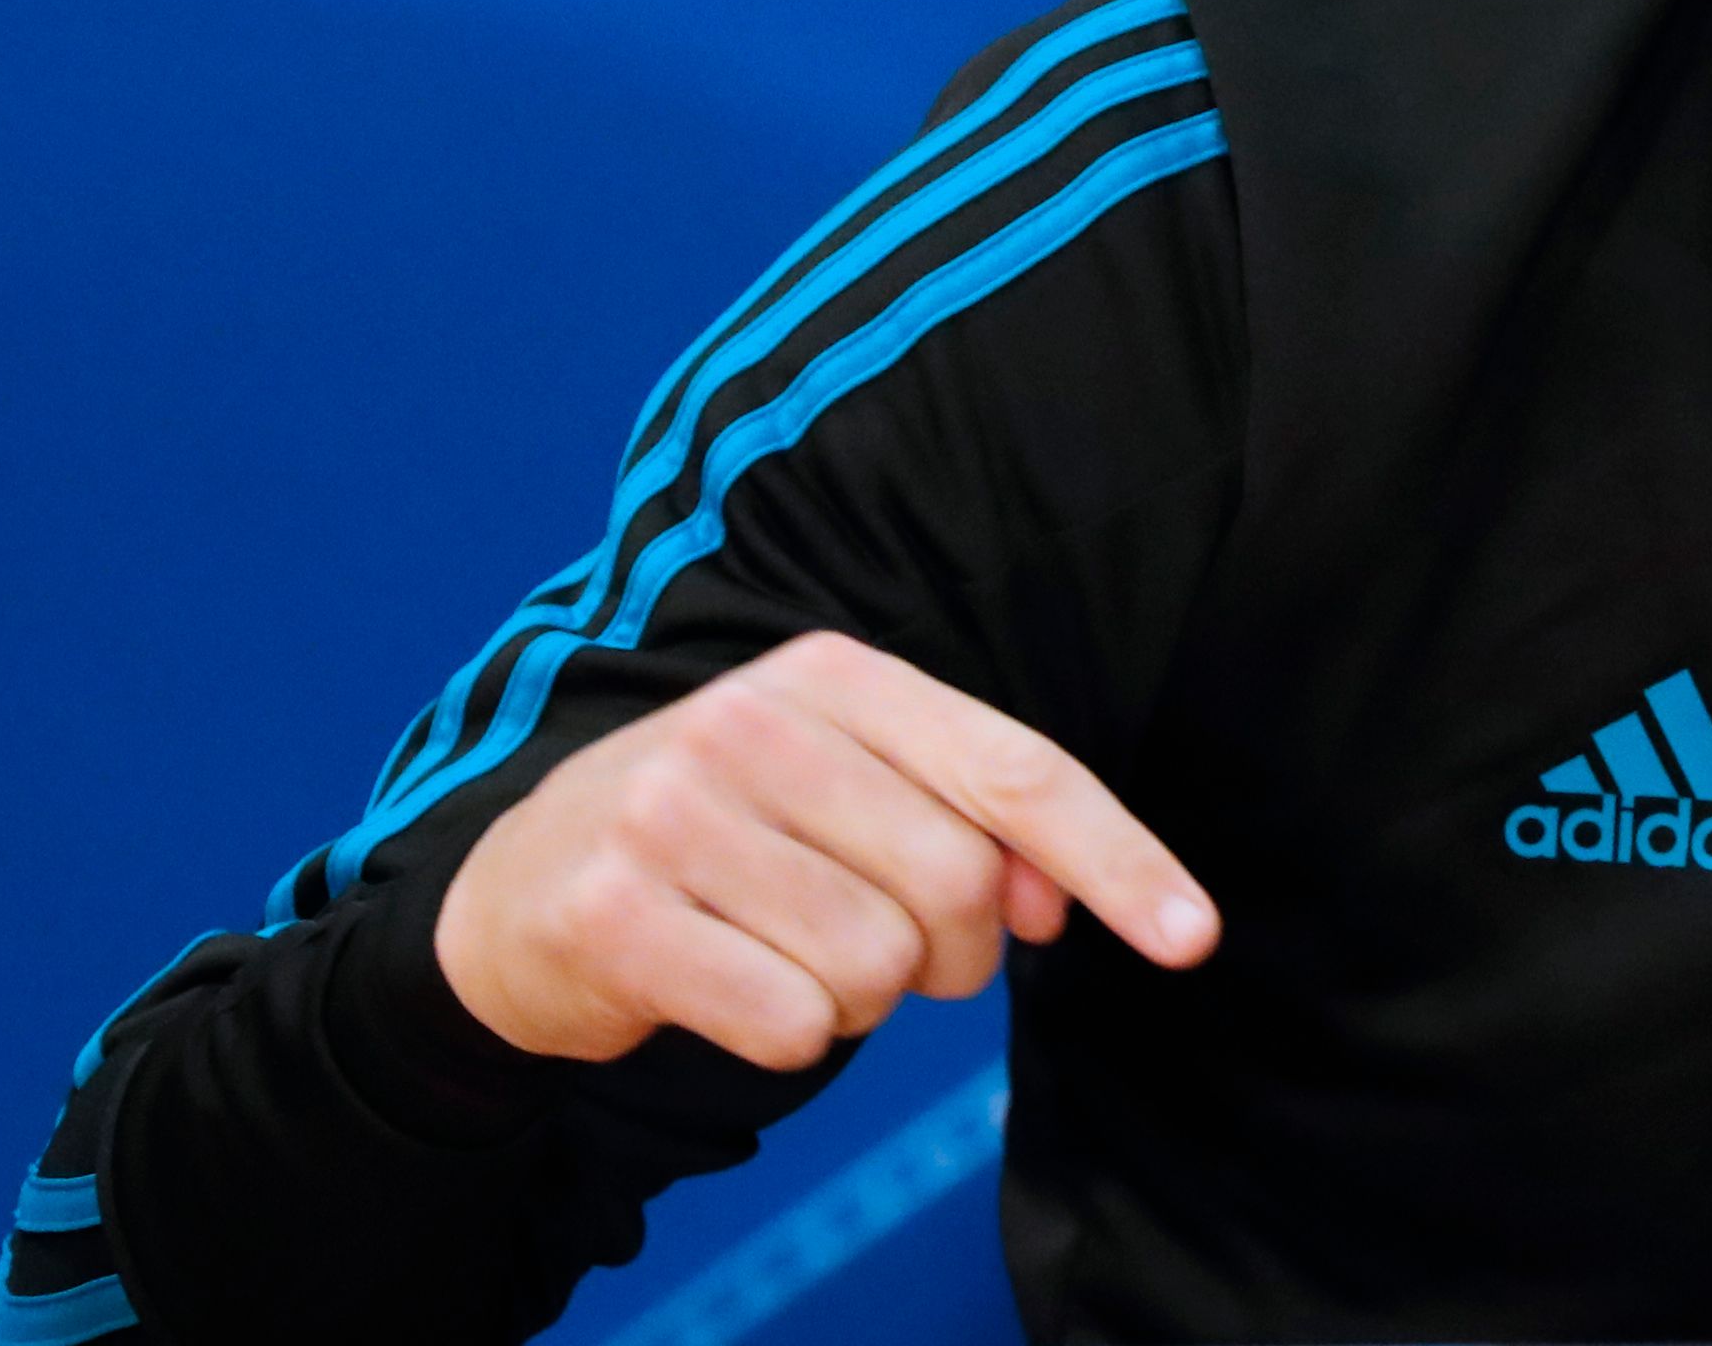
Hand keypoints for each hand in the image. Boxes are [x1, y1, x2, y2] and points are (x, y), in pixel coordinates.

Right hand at [437, 630, 1216, 1070]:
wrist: (519, 892)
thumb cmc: (727, 844)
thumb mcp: (848, 799)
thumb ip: (966, 828)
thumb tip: (1055, 902)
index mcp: (835, 675)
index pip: (1018, 771)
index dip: (1118, 859)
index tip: (1192, 939)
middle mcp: (754, 722)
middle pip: (956, 887)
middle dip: (948, 956)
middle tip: (881, 949)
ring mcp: (672, 810)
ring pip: (874, 967)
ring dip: (854, 1000)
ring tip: (781, 955)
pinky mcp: (611, 911)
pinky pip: (787, 1025)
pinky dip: (784, 1037)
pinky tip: (725, 989)